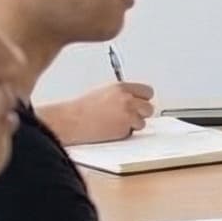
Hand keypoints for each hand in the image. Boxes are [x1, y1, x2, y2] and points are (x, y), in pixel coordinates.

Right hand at [40, 81, 154, 144]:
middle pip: (149, 107)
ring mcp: (127, 114)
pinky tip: (112, 129)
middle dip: (141, 113)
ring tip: (116, 123)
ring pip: (143, 121)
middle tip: (129, 116)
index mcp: (121, 88)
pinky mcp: (125, 128)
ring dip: (134, 124)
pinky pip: (133, 132)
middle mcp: (127, 99)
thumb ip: (122, 94)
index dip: (143, 99)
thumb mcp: (104, 92)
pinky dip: (126, 133)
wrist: (72, 121)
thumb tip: (134, 99)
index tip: (140, 103)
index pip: (147, 92)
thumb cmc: (82, 109)